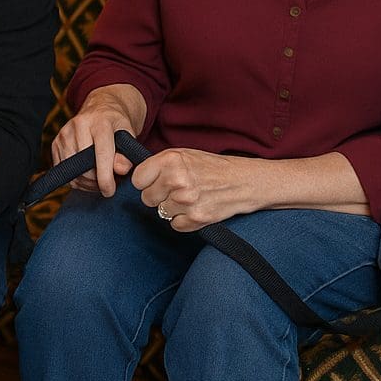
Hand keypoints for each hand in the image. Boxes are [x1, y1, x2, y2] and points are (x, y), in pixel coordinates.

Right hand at [51, 86, 144, 196]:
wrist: (100, 110)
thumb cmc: (116, 125)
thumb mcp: (128, 135)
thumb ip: (127, 154)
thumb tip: (120, 170)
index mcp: (100, 122)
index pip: (101, 154)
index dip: (105, 177)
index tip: (110, 191)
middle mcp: (79, 125)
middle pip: (84, 166)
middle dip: (97, 181)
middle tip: (109, 183)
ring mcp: (64, 134)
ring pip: (72, 172)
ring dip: (87, 183)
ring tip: (99, 178)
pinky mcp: (55, 143)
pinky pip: (63, 172)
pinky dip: (76, 180)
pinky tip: (87, 176)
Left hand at [131, 148, 258, 230]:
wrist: (244, 181)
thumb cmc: (212, 167)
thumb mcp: (184, 155)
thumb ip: (160, 165)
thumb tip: (136, 177)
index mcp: (170, 159)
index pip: (137, 180)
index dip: (146, 182)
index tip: (156, 181)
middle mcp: (176, 179)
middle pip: (147, 199)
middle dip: (159, 196)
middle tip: (177, 190)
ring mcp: (186, 200)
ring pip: (161, 213)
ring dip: (173, 208)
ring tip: (190, 197)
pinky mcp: (196, 218)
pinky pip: (175, 225)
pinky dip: (184, 220)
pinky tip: (196, 208)